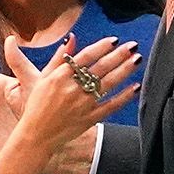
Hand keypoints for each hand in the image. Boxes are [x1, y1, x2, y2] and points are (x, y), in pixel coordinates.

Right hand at [7, 33, 140, 150]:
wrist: (36, 135)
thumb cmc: (37, 105)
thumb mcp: (42, 78)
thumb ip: (58, 58)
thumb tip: (71, 38)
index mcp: (60, 77)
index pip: (85, 57)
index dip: (101, 47)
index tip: (114, 40)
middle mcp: (73, 89)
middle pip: (101, 68)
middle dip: (119, 55)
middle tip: (133, 45)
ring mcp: (83, 105)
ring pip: (108, 84)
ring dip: (124, 70)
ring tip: (136, 59)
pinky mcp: (90, 118)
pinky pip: (111, 106)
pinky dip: (124, 97)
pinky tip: (136, 87)